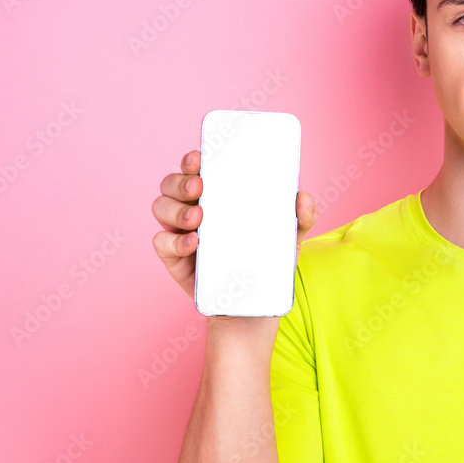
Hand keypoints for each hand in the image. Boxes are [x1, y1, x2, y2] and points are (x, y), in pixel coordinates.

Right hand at [151, 148, 318, 314]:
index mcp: (217, 196)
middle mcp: (194, 208)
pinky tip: (194, 243)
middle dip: (180, 181)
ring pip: (161, 207)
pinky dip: (174, 240)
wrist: (253, 305)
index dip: (192, 160)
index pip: (196, 169)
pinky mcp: (173, 258)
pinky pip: (161, 243)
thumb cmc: (266, 260)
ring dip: (175, 209)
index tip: (200, 157)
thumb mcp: (289, 236)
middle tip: (199, 187)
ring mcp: (180, 232)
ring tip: (198, 218)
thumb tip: (303, 196)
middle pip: (172, 184)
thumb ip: (303, 216)